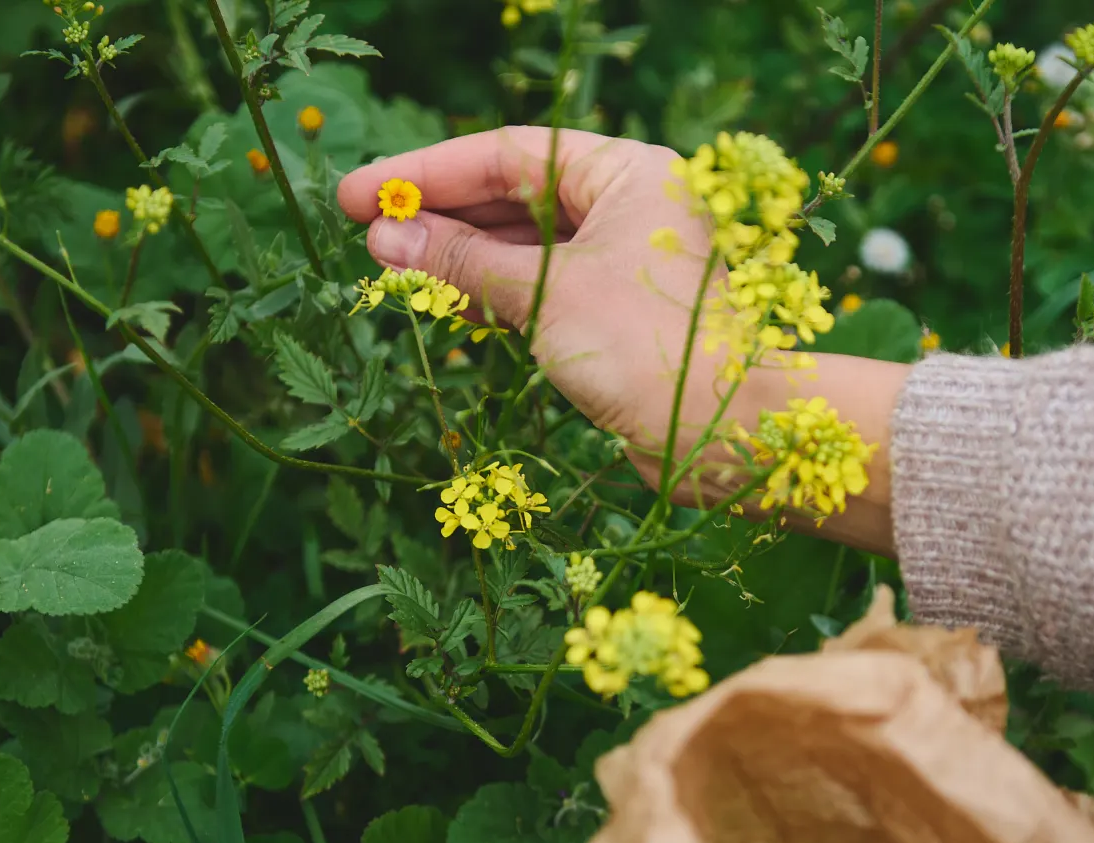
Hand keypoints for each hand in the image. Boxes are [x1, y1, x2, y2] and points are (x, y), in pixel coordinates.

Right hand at [337, 128, 903, 554]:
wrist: (730, 437)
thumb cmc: (649, 349)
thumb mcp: (545, 294)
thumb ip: (464, 262)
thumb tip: (388, 238)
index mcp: (629, 174)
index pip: (511, 153)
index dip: (430, 172)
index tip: (363, 194)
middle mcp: (632, 210)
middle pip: (517, 197)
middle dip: (442, 217)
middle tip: (367, 237)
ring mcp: (626, 266)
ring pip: (526, 249)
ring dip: (460, 261)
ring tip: (392, 274)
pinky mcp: (620, 320)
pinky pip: (542, 293)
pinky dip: (494, 299)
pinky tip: (446, 308)